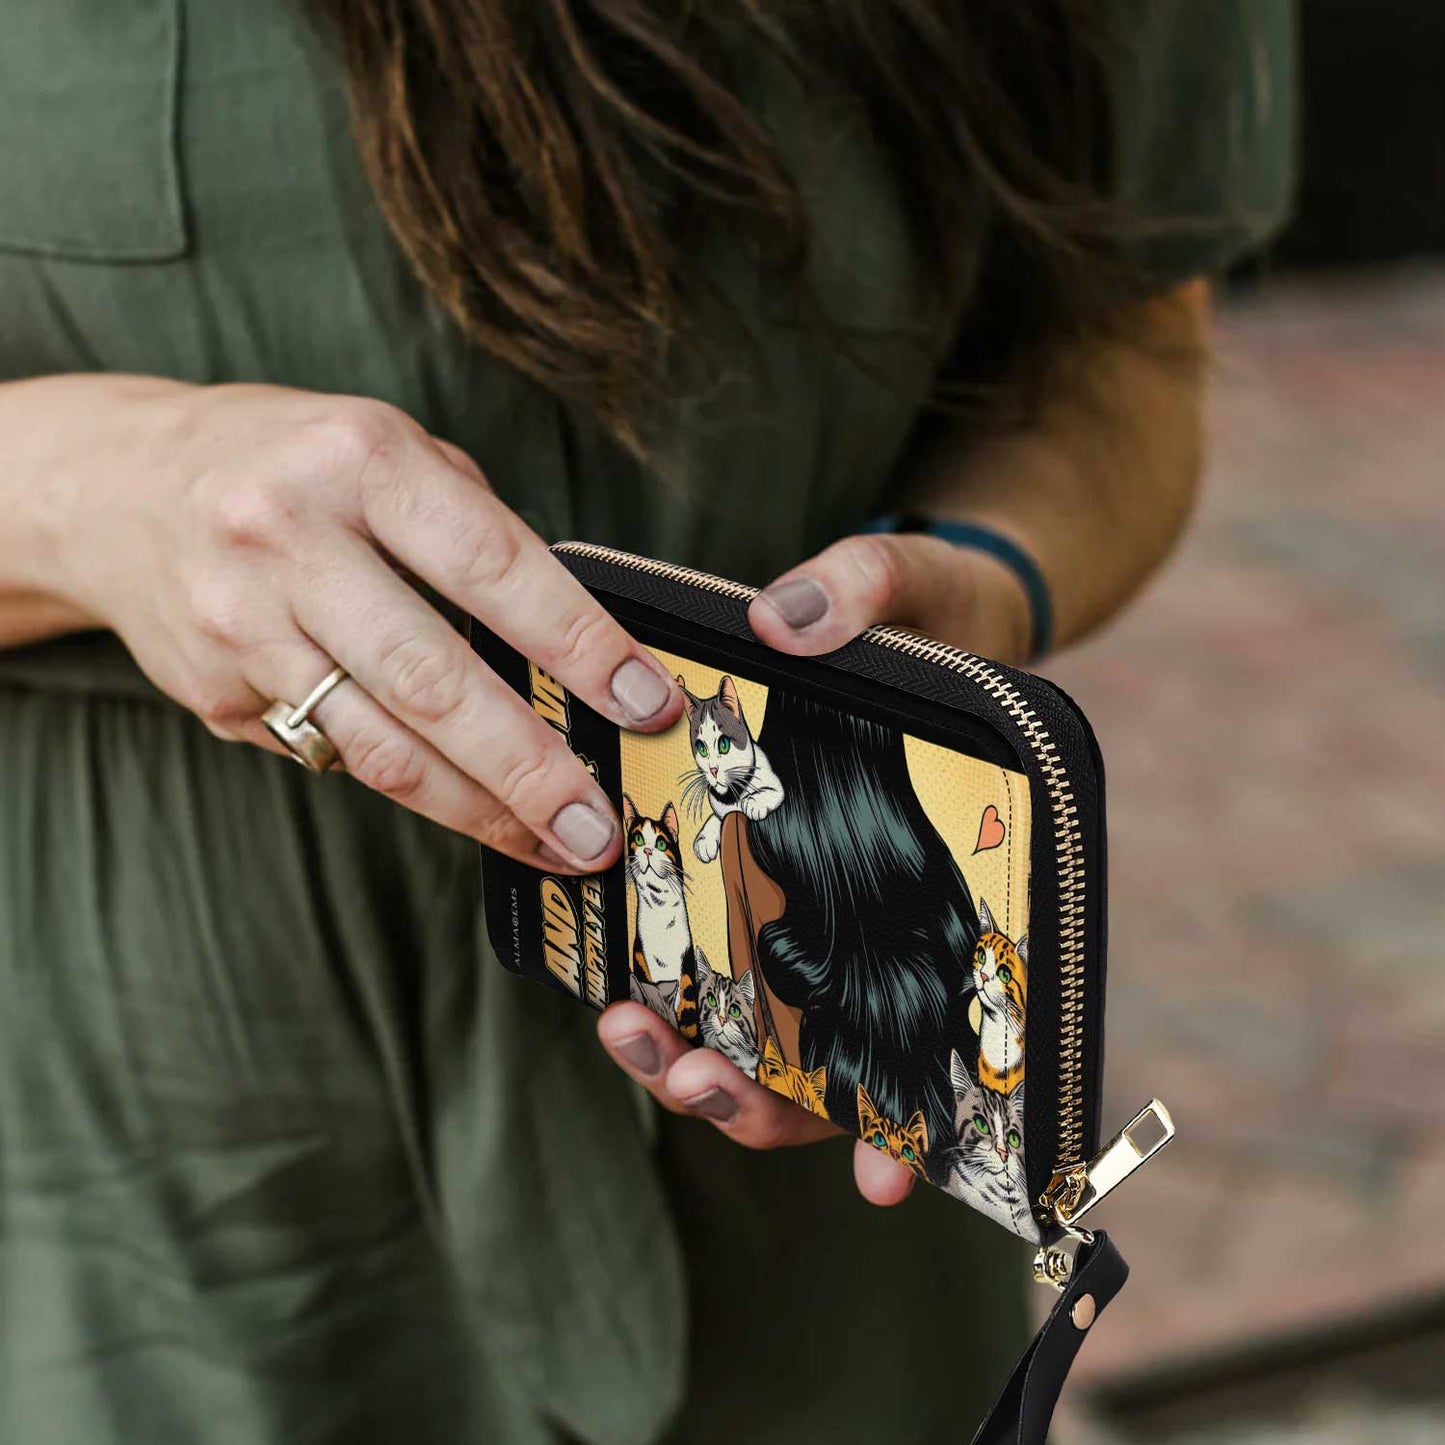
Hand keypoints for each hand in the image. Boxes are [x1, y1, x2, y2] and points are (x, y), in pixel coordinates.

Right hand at [40, 377, 682, 869]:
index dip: (580, 643)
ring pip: (380, 743)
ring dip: (478, 808)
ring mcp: (243, 623)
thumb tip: (581, 642)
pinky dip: (416, 790)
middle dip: (530, 765)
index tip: (645, 703)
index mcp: (359, 461)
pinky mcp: (217, 692)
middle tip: (600, 824)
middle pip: (433, 678)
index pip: (494, 566)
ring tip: (553, 843)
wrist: (115, 486)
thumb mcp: (387, 452)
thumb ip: (475, 531)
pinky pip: (336, 754)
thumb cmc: (289, 464)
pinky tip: (473, 810)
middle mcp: (289, 540)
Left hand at [599, 527, 1030, 1204]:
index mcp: (945, 876)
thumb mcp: (919, 586)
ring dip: (710, 1064)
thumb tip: (785, 617)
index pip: (939, 1017)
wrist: (926, 610)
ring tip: (635, 1037)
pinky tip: (626, 993)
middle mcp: (885, 910)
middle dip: (767, 1098)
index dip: (907, 1109)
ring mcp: (824, 903)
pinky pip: (726, 960)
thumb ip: (866, 590)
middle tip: (696, 1078)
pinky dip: (682, 995)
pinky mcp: (767, 880)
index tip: (874, 1174)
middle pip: (837, 1054)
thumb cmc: (945, 612)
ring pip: (772, 1032)